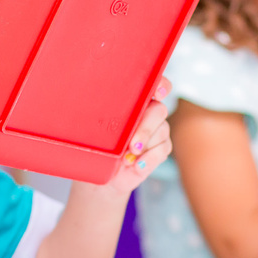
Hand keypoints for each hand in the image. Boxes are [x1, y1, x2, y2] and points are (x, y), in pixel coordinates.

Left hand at [104, 76, 172, 194]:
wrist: (104, 172)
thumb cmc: (98, 145)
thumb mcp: (94, 129)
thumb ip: (101, 116)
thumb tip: (97, 110)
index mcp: (134, 101)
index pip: (154, 85)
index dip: (161, 85)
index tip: (158, 93)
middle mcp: (149, 113)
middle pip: (159, 110)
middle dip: (145, 128)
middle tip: (132, 144)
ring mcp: (158, 130)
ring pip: (162, 131)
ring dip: (144, 145)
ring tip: (127, 158)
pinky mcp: (161, 149)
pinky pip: (162, 150)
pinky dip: (148, 160)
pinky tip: (135, 165)